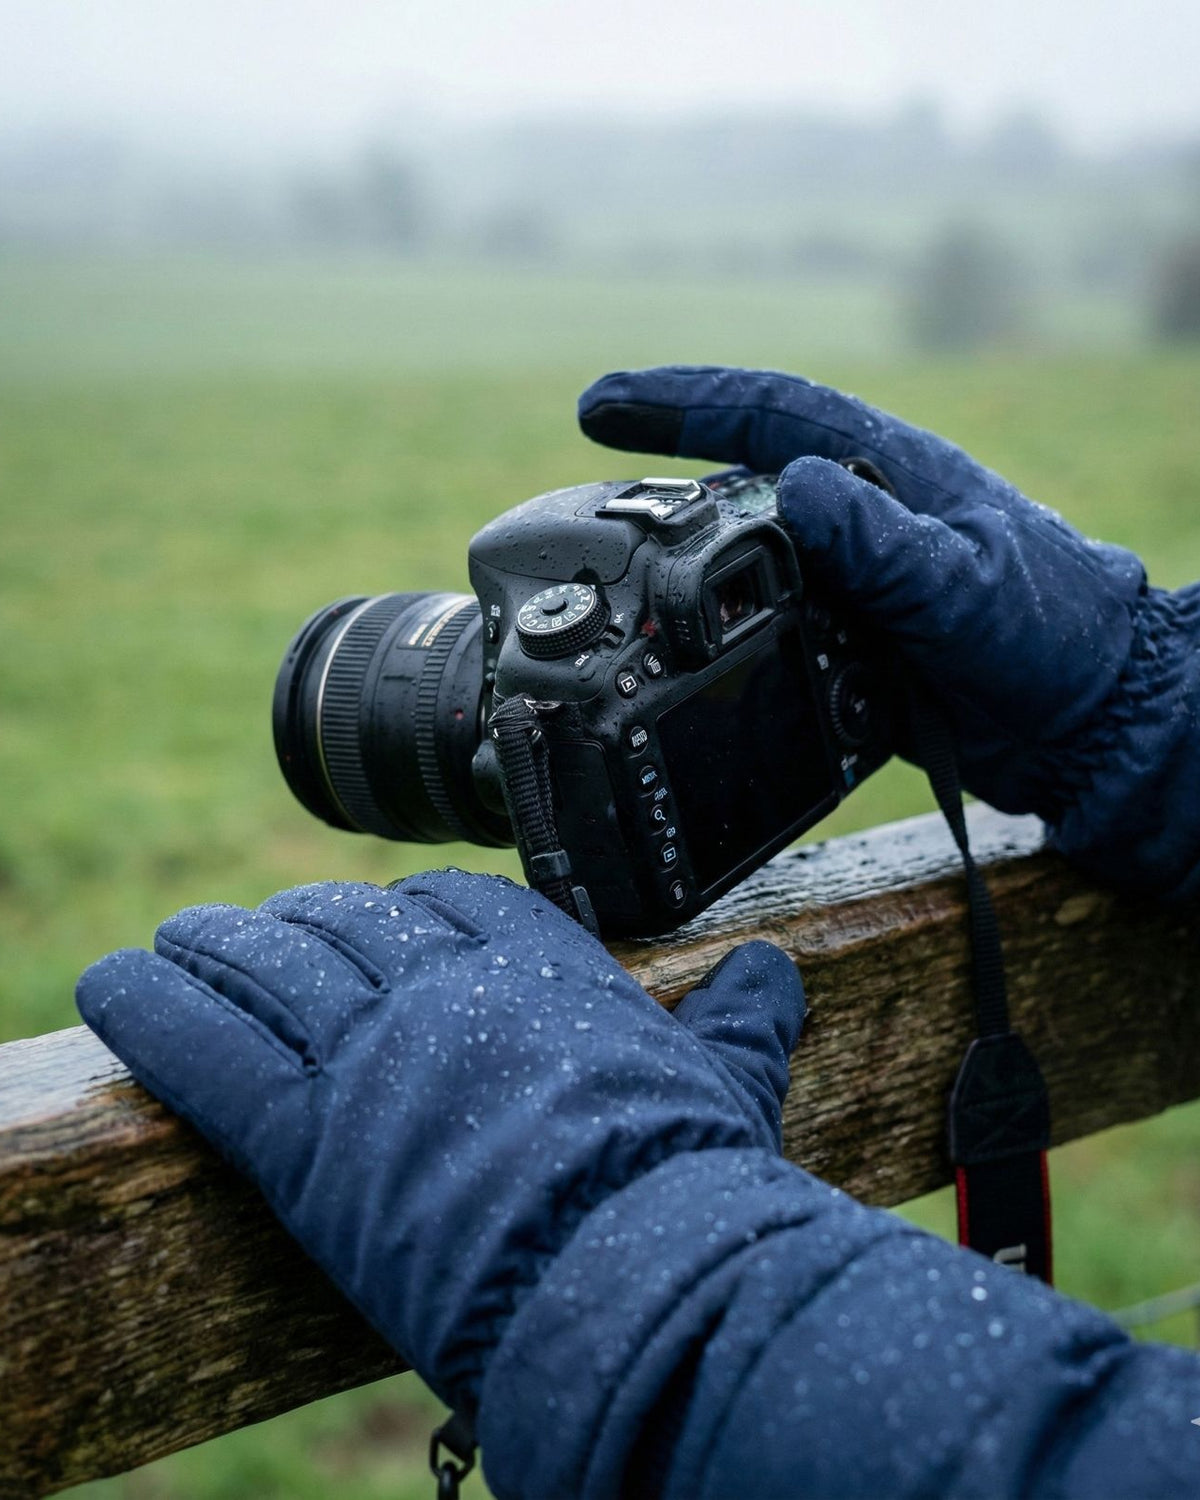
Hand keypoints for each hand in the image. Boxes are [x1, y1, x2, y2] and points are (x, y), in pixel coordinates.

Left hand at [76, 870, 803, 1417]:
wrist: (640, 1270)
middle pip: (344, 924)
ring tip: (182, 940)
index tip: (382, 919)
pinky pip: (203, 1043)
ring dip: (216, 948)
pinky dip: (150, 1005)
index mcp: (539, 965)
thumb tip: (773, 971)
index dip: (407, 908)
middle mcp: (444, 987)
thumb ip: (743, 1016)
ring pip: (266, 966)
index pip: (452, 903)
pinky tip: (113, 979)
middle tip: (264, 933)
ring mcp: (367, 1050)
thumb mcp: (731, 1080)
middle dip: (302, 925)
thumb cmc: (692, 1183)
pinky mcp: (301, 1132)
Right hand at [579, 365, 1199, 897]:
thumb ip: (885, 544)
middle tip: (583, 496)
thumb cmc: (1052, 635)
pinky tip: (686, 643)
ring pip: (747, 545)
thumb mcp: (965, 587)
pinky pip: (768, 613)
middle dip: (660, 469)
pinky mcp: (854, 634)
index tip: (599, 406)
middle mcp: (866, 512)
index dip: (680, 401)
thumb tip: (798, 486)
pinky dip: (720, 620)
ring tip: (613, 569)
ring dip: (681, 550)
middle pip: (742, 470)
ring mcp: (857, 574)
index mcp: (892, 472)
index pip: (770, 413)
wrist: (1092, 720)